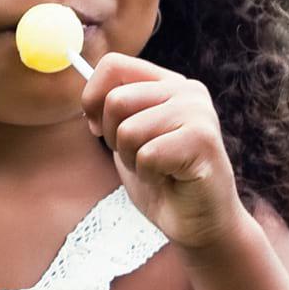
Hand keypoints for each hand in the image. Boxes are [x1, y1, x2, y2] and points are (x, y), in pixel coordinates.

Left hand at [81, 53, 253, 251]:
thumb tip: (84, 87)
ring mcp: (199, 112)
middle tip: (139, 156)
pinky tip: (170, 179)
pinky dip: (149, 175)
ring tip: (158, 169)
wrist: (198, 224)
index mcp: (168, 83)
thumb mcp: (128, 138)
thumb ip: (111, 109)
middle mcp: (187, 90)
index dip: (92, 98)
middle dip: (114, 138)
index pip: (113, 65)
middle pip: (116, 100)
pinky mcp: (204, 141)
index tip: (98, 129)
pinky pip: (148, 155)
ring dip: (132, 160)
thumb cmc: (162, 180)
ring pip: (129, 130)